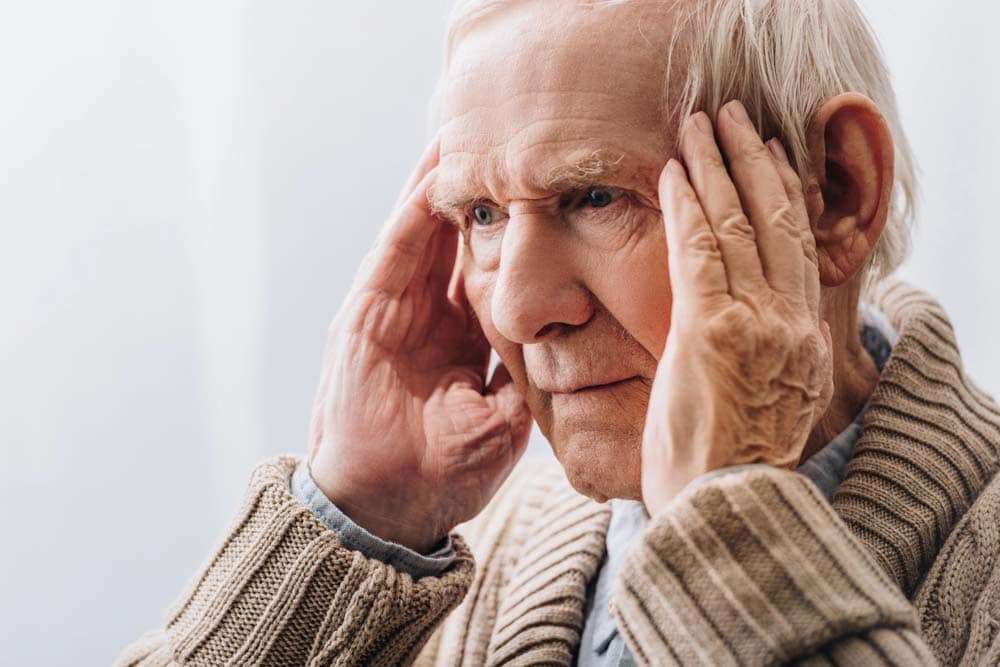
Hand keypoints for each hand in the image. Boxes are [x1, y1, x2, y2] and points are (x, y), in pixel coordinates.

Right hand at [308, 138, 532, 552]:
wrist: (386, 505)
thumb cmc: (447, 474)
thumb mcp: (506, 419)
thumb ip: (528, 376)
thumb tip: (570, 342)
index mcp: (466, 342)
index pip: (495, 273)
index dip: (520, 235)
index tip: (551, 196)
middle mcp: (433, 318)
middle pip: (463, 241)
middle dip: (486, 197)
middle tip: (515, 142)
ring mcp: (397, 310)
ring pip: (429, 231)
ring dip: (450, 186)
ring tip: (475, 133)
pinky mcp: (367, 309)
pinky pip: (396, 248)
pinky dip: (416, 207)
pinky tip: (437, 167)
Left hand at [641, 101, 833, 515]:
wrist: (726, 515)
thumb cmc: (730, 472)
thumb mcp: (765, 408)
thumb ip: (760, 358)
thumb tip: (739, 330)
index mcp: (805, 342)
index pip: (797, 249)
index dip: (782, 196)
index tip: (767, 158)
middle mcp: (791, 324)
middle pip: (776, 222)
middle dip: (752, 162)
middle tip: (734, 118)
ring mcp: (756, 324)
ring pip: (739, 225)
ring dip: (717, 167)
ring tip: (700, 125)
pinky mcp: (711, 331)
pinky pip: (699, 250)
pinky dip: (687, 207)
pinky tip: (673, 174)